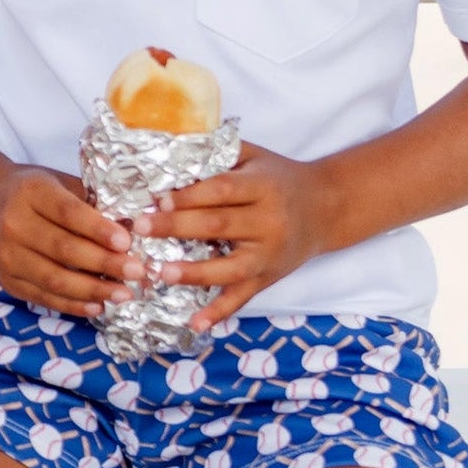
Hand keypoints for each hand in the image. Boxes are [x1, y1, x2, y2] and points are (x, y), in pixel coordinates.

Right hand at [0, 166, 136, 320]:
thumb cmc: (35, 193)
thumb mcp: (59, 183)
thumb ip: (91, 202)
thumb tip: (136, 227)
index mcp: (30, 192)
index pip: (67, 212)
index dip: (97, 228)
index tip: (127, 241)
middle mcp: (12, 223)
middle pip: (63, 248)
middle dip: (104, 263)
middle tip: (137, 271)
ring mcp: (6, 254)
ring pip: (54, 278)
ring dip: (93, 290)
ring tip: (125, 294)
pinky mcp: (6, 279)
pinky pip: (43, 297)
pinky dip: (73, 304)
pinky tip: (98, 305)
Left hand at [146, 144, 338, 331]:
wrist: (328, 207)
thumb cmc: (278, 177)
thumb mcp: (253, 156)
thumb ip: (215, 151)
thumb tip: (164, 143)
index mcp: (262, 187)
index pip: (221, 190)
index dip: (189, 195)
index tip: (155, 198)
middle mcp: (269, 222)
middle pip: (219, 225)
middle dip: (176, 227)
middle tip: (139, 228)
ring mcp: (270, 255)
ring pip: (231, 268)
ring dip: (194, 273)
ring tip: (160, 273)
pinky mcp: (270, 277)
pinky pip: (243, 298)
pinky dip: (219, 313)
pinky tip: (194, 325)